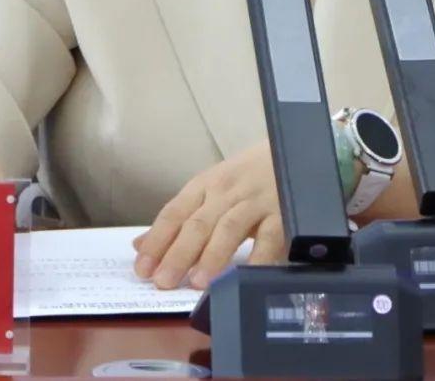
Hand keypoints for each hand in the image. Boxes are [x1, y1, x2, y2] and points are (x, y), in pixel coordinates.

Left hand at [132, 140, 284, 289]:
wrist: (293, 151)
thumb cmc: (247, 177)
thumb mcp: (211, 189)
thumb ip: (179, 219)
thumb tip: (141, 245)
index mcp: (205, 185)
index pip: (174, 212)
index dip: (157, 240)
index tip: (141, 267)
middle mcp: (227, 191)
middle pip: (198, 223)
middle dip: (178, 253)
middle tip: (163, 282)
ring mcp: (255, 202)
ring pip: (229, 228)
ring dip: (212, 255)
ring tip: (198, 282)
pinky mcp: (282, 214)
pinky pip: (269, 238)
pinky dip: (258, 259)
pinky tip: (245, 277)